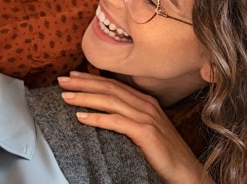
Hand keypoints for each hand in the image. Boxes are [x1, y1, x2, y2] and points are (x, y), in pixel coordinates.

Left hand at [58, 71, 208, 183]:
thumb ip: (127, 117)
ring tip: (66, 96)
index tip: (72, 75)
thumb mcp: (144, 129)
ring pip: (110, 101)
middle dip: (83, 83)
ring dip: (86, 97)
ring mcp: (147, 117)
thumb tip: (102, 112)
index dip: (91, 78)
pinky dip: (97, 118)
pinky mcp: (146, 132)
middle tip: (61, 80)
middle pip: (109, 88)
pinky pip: (116, 122)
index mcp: (144, 101)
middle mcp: (145, 105)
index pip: (113, 84)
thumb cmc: (162, 152)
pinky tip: (81, 117)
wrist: (185, 171)